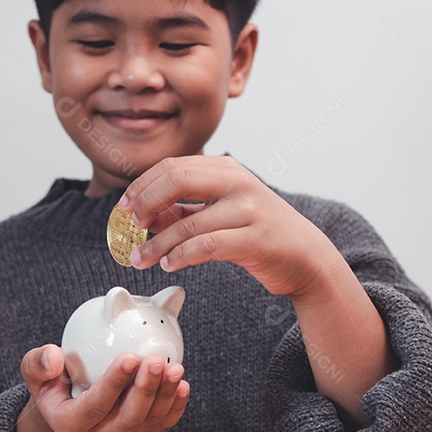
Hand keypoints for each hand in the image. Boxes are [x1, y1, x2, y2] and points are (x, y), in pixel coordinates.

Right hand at [19, 344, 188, 431]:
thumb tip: (53, 357)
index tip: (130, 357)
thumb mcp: (35, 371)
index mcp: (68, 423)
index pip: (94, 406)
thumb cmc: (53, 382)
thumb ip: (37, 363)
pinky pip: (162, 424)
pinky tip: (182, 385)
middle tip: (156, 361)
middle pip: (126, 418)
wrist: (69, 401)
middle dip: (145, 389)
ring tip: (175, 369)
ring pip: (148, 422)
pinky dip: (175, 406)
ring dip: (164, 395)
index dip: (114, 384)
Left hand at [118, 155, 341, 296]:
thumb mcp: (222, 213)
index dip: (143, 185)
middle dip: (146, 203)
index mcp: (227, 169)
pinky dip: (181, 256)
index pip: (174, 166)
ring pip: (188, 222)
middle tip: (130, 227)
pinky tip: (169, 265)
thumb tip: (144, 215)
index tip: (124, 207)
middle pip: (177, 180)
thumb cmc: (260, 234)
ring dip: (157, 244)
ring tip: (140, 258)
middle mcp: (239, 182)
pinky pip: (206, 246)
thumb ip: (186, 210)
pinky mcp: (255, 239)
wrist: (307, 258)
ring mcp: (249, 210)